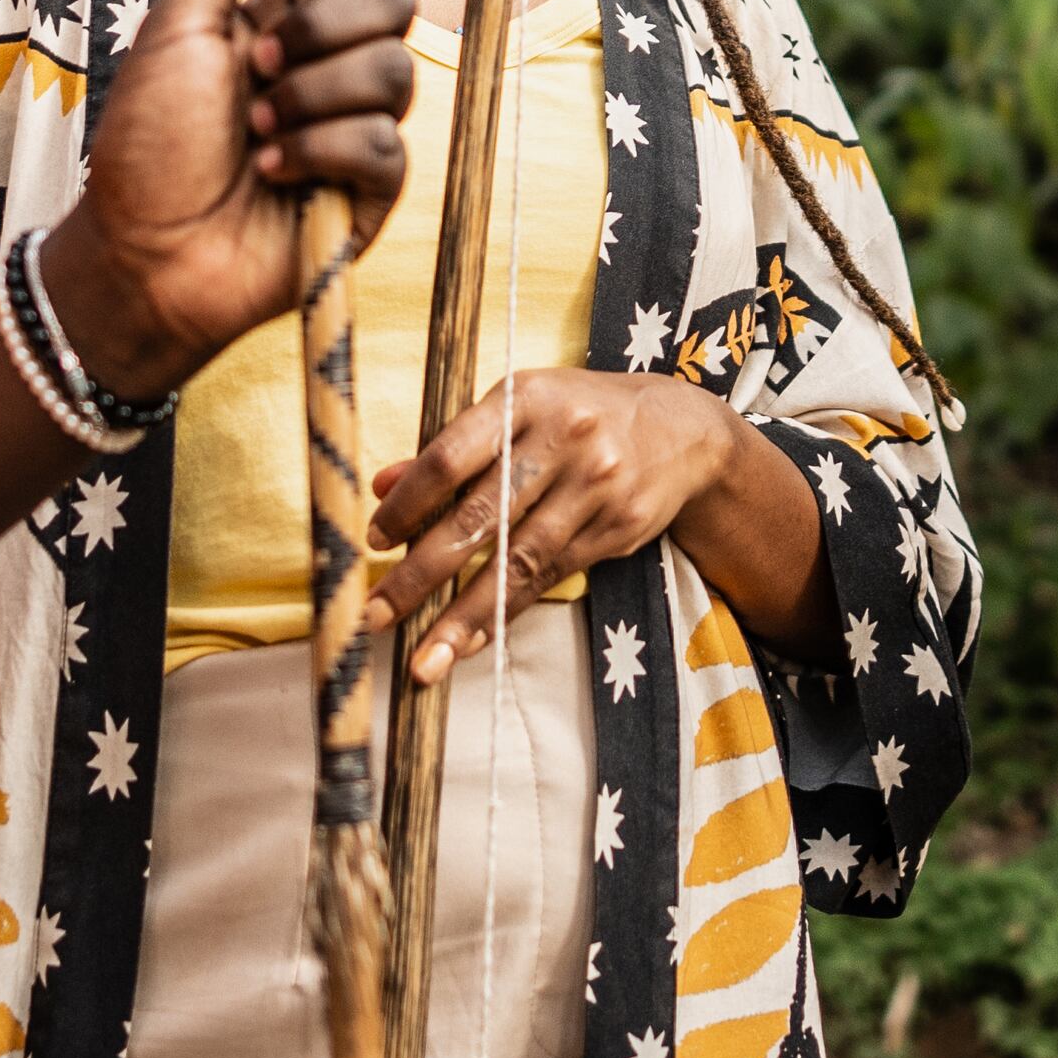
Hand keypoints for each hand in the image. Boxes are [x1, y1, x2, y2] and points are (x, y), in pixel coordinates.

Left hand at [53, 0, 413, 394]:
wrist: (142, 251)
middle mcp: (337, 63)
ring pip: (393, 72)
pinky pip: (385, 145)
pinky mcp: (371, 190)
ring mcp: (359, 126)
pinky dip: (320, 151)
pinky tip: (273, 171)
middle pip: (396, 1)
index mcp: (295, 15)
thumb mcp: (175, 27)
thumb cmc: (146, 143)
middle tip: (259, 63)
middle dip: (323, 27)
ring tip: (253, 130)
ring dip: (309, 97)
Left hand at [367, 368, 775, 669]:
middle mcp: (562, 440)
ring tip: (424, 659)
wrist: (683, 429)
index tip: (374, 543)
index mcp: (524, 399)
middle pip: (479, 517)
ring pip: (516, 562)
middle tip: (376, 615)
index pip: (451, 457)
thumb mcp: (519, 410)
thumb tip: (381, 486)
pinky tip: (473, 639)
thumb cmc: (578, 416)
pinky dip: (506, 613)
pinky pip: (550, 578)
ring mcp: (595, 486)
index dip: (408, 505)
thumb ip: (452, 449)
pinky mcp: (617, 527)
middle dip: (421, 574)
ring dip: (464, 617)